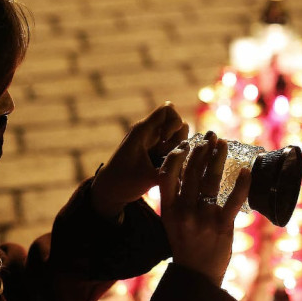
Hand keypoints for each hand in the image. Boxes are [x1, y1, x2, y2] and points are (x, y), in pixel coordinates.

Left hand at [91, 102, 189, 219]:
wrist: (108, 191)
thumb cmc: (123, 183)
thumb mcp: (149, 177)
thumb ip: (171, 167)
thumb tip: (193, 161)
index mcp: (143, 131)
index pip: (168, 109)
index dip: (174, 123)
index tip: (165, 142)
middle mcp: (149, 132)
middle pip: (177, 122)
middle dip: (179, 139)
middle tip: (166, 156)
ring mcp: (153, 142)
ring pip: (177, 136)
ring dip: (178, 149)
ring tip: (165, 163)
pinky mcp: (154, 152)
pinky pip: (172, 147)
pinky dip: (174, 156)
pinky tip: (165, 169)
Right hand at [158, 132, 251, 285]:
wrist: (196, 278)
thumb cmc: (186, 247)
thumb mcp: (173, 223)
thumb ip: (177, 201)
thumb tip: (187, 173)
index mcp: (168, 210)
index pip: (167, 175)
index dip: (176, 156)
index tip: (186, 143)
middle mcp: (183, 211)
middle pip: (191, 173)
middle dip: (201, 151)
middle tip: (210, 136)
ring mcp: (202, 219)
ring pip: (210, 181)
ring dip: (217, 159)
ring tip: (222, 144)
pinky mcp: (221, 226)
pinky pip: (233, 201)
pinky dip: (241, 185)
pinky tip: (246, 171)